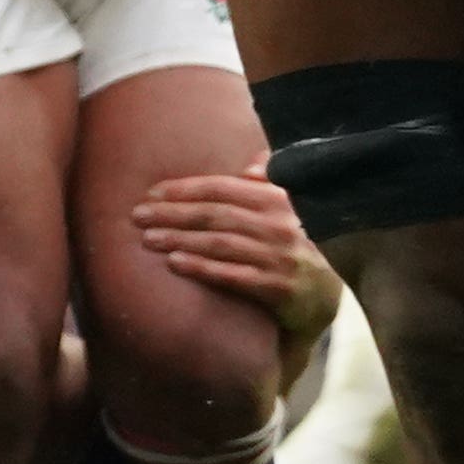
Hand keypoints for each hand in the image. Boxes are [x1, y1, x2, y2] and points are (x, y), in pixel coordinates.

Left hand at [131, 168, 340, 345]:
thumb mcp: (290, 212)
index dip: (185, 189)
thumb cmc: (296, 249)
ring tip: (148, 239)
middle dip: (173, 214)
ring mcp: (279, 258)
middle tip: (137, 215)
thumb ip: (270, 185)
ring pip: (220, 243)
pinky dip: (202, 268)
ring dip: (180, 239)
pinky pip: (233, 276)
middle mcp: (279, 225)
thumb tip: (250, 164)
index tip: (151, 193)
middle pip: (215, 214)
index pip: (223, 188)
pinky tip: (175, 263)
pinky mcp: (277, 289)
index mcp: (278, 200)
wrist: (326, 299)